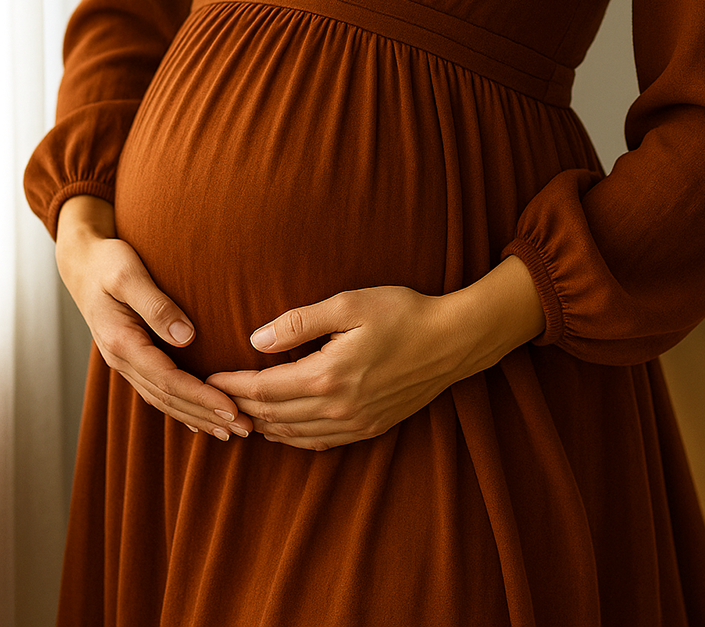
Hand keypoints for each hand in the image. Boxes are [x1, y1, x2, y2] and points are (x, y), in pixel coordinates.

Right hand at [55, 195, 251, 440]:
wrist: (82, 261)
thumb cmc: (107, 262)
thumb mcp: (129, 275)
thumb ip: (156, 305)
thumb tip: (186, 336)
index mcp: (123, 343)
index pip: (169, 381)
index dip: (202, 398)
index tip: (233, 408)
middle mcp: (122, 359)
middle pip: (168, 399)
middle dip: (207, 416)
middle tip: (245, 428)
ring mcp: (124, 362)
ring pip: (163, 400)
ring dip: (197, 417)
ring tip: (230, 430)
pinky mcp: (131, 357)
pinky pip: (157, 391)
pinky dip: (180, 408)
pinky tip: (199, 420)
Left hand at [206, 285, 470, 450]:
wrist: (453, 340)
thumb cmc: (402, 312)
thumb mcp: (349, 304)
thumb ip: (300, 321)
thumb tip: (256, 339)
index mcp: (328, 375)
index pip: (264, 390)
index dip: (232, 386)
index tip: (209, 379)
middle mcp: (338, 407)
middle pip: (274, 417)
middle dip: (240, 409)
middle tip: (214, 400)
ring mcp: (356, 423)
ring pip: (294, 435)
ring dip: (264, 427)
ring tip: (240, 415)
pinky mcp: (371, 428)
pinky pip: (321, 443)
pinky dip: (294, 438)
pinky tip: (284, 429)